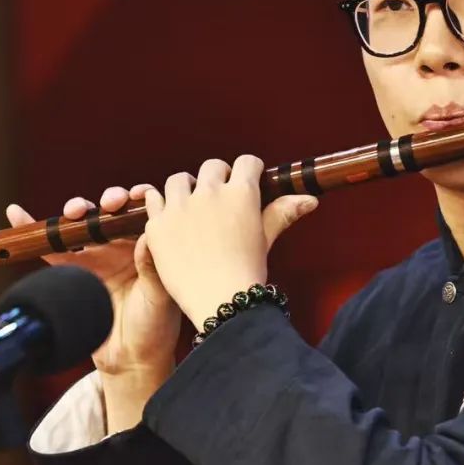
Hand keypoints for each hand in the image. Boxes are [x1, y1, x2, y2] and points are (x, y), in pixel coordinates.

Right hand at [5, 184, 181, 378]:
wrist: (131, 359)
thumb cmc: (154, 327)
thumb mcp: (159, 298)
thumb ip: (152, 268)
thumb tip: (147, 237)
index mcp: (147, 247)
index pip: (144, 212)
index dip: (140, 197)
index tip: (136, 196)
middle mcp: (123, 247)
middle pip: (111, 212)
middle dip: (108, 200)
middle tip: (109, 204)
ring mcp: (96, 257)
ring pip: (81, 224)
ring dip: (76, 210)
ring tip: (74, 211)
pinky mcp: (72, 272)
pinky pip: (50, 248)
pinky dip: (32, 231)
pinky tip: (16, 213)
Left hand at [142, 156, 316, 332]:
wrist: (221, 302)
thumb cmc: (248, 272)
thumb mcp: (266, 239)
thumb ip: (283, 212)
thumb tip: (310, 199)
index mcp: (241, 194)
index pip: (246, 163)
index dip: (248, 170)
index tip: (246, 180)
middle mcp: (210, 193)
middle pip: (212, 167)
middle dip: (217, 178)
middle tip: (217, 198)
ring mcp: (181, 207)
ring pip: (179, 179)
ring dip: (186, 188)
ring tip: (189, 206)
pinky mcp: (158, 224)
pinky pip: (153, 199)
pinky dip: (160, 205)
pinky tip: (168, 218)